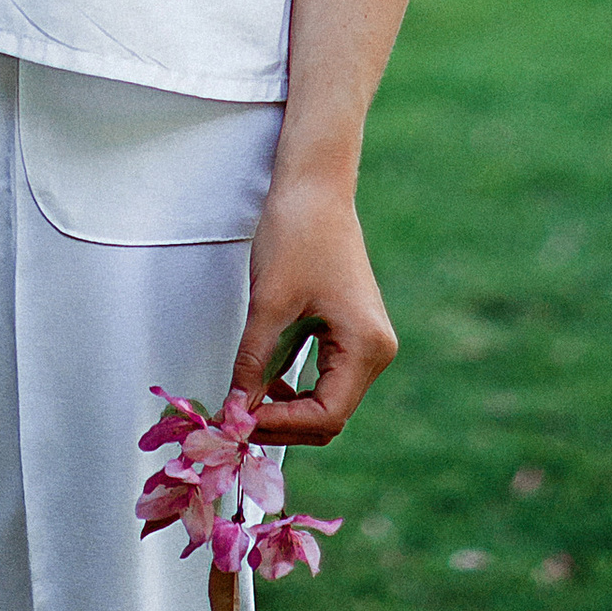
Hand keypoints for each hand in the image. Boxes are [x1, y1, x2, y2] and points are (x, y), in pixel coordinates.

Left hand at [229, 170, 397, 446]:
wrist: (314, 185)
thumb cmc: (296, 233)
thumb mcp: (269, 303)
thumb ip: (253, 362)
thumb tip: (235, 412)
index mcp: (366, 345)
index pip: (328, 415)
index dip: (281, 425)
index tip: (239, 423)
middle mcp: (376, 350)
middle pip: (331, 415)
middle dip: (283, 422)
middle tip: (236, 420)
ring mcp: (367, 342)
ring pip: (328, 401)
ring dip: (287, 408)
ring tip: (244, 402)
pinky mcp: (353, 332)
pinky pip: (327, 378)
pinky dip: (296, 389)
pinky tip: (264, 381)